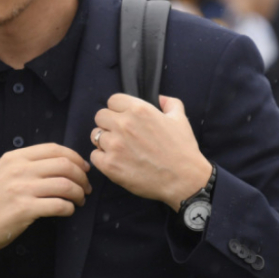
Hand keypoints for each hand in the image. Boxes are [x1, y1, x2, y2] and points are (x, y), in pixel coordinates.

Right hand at [0, 143, 91, 258]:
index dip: (75, 157)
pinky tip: (68, 211)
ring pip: (65, 184)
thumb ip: (27, 164)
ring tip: (80, 200)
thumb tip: (61, 164)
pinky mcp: (25, 209)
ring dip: (79, 193)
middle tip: (86, 187)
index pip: (54, 148)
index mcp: (15, 157)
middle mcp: (19, 169)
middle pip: (64, 165)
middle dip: (82, 176)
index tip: (84, 168)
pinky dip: (69, 208)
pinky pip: (59, 205)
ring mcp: (21, 189)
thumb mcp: (3, 172)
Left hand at [90, 94, 211, 210]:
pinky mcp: (109, 164)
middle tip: (120, 135)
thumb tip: (159, 98)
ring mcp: (114, 145)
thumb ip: (169, 103)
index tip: (124, 118)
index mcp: (139, 110)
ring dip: (105, 142)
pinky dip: (102, 159)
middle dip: (108, 124)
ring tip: (120, 150)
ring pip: (95, 136)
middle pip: (100, 116)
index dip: (118, 110)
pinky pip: (94, 156)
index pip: (113, 101)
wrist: (184, 179)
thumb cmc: (183, 149)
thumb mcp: (180, 119)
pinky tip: (116, 162)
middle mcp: (124, 124)